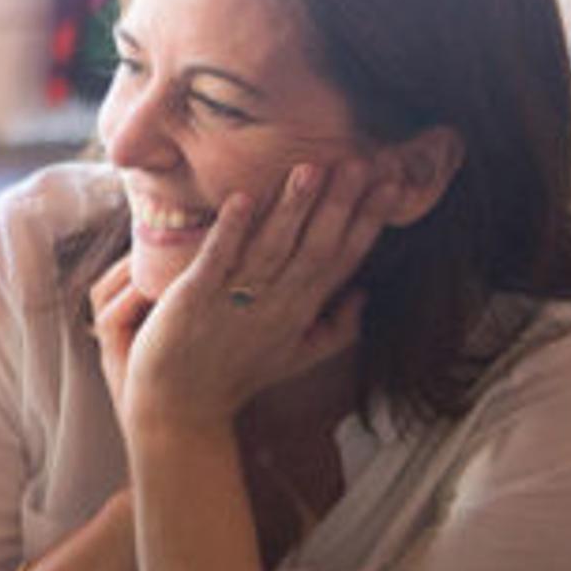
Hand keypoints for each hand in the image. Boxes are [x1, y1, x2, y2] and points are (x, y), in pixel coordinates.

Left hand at [107, 161, 391, 429]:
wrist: (178, 409)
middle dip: (340, 204)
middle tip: (361, 161)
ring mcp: (236, 302)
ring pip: (273, 247)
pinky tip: (244, 199)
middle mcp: (276, 305)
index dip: (368, 220)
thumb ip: (336, 329)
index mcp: (302, 312)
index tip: (391, 183)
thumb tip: (364, 294)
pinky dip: (231, 230)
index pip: (344, 258)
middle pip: (317, 247)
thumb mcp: (296, 358)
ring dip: (292, 208)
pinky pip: (217, 260)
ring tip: (311, 168)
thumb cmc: (235, 376)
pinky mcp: (194, 301)